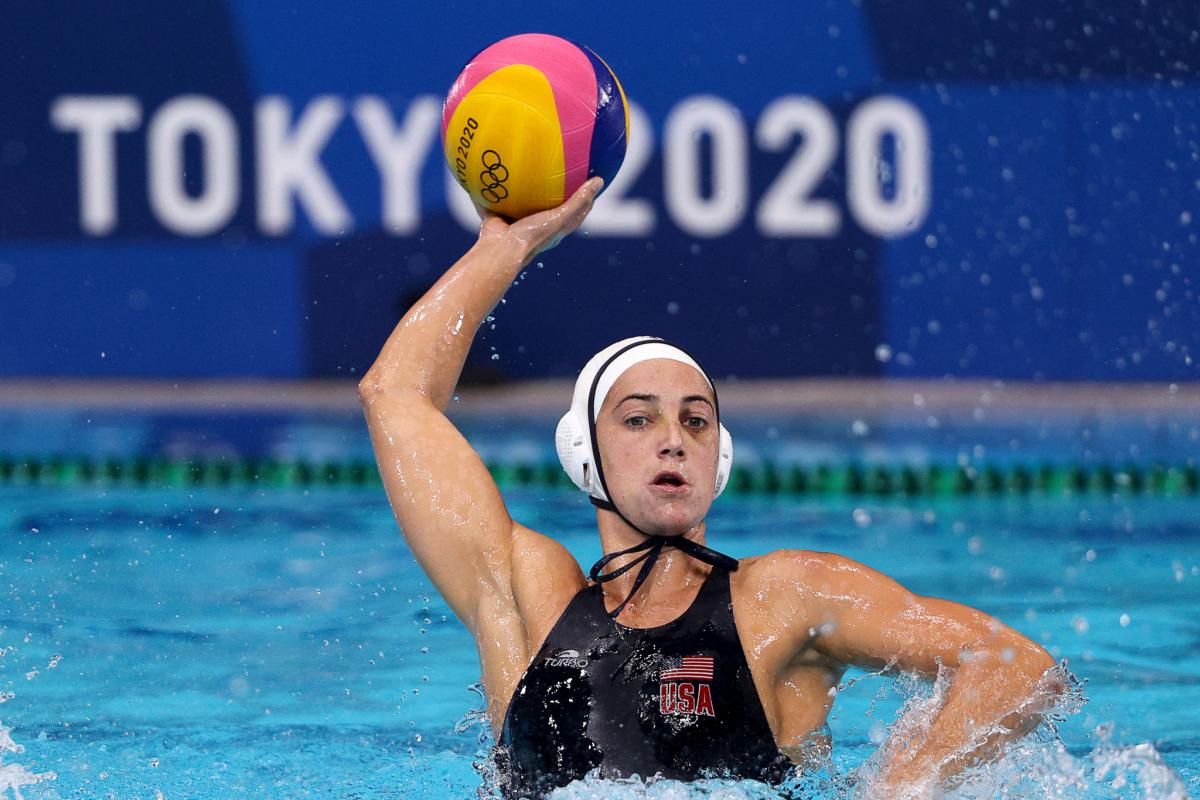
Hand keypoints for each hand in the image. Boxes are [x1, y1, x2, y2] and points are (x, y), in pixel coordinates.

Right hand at [475, 177, 602, 264]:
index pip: (575, 213)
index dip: (584, 200)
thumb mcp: (561, 217)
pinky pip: (492, 201)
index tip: (590, 183)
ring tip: (521, 167)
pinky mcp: (497, 218)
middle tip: (557, 170)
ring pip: (520, 203)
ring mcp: (516, 223)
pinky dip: (488, 190)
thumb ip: (578, 200)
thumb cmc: (534, 236)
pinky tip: (487, 173)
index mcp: (554, 229)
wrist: (501, 249)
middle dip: (553, 192)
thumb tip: (599, 181)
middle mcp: (536, 226)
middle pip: (549, 207)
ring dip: (520, 190)